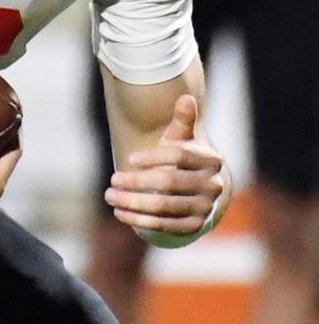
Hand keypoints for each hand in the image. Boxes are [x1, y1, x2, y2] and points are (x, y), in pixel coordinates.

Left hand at [105, 94, 225, 243]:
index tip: (130, 157)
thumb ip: (183, 120)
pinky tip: (120, 213)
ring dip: (134, 202)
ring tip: (110, 196)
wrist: (198, 187)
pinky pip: (166, 225)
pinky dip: (141, 221)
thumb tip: (186, 98)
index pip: (180, 156)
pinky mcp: (195, 225)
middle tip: (112, 179)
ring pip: (165, 206)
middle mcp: (213, 185)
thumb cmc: (183, 156)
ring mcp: (205, 207)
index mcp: (210, 159)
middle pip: (170, 182)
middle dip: (138, 181)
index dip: (154, 156)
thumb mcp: (182, 137)